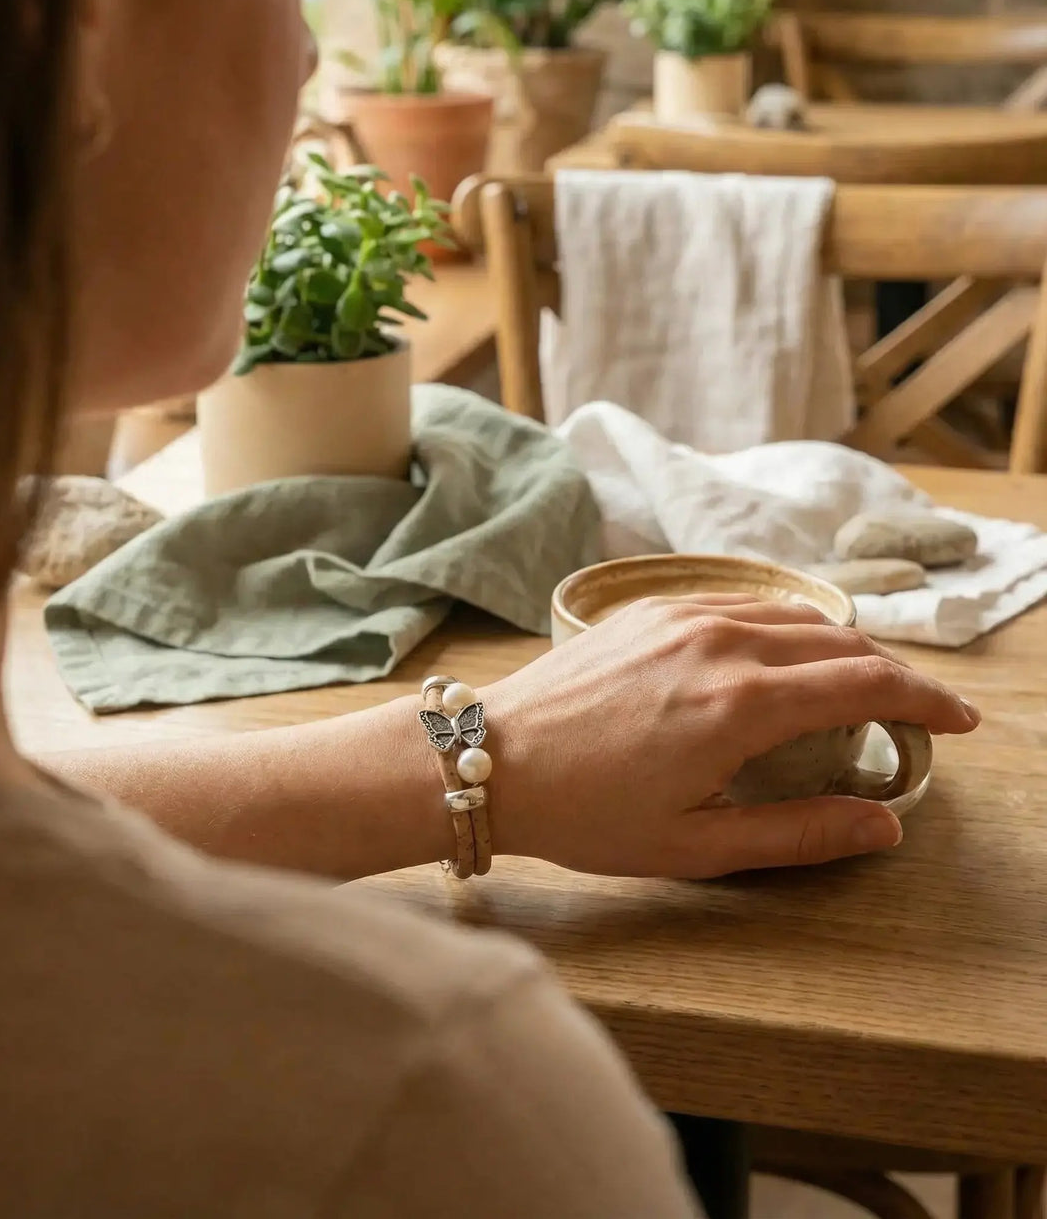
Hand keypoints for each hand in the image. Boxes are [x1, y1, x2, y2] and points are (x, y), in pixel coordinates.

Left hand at [487, 596, 978, 878]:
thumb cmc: (586, 813)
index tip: (959, 724)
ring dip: (843, 649)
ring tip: (859, 691)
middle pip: (842, 643)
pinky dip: (788, 628)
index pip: (867, 685)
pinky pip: (746, 603)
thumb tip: (885, 824)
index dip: (927, 702)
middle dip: (894, 678)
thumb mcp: (696, 847)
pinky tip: (785, 659)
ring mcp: (685, 614)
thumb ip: (799, 832)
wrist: (490, 759)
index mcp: (740, 705)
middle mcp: (722, 642)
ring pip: (797, 616)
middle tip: (916, 718)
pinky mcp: (653, 605)